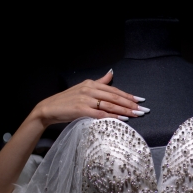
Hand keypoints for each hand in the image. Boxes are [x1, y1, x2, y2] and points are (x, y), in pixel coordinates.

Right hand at [31, 69, 148, 127]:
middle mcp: (90, 89)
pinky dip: (112, 116)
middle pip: (114, 97)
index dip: (128, 96)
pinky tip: (122, 119)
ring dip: (125, 110)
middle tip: (143, 109)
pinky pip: (100, 113)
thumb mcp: (84, 88)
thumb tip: (111, 74)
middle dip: (130, 104)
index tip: (140, 100)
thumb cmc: (67, 101)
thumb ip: (99, 82)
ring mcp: (86, 99)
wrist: (49, 108)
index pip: (114, 90)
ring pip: (110, 105)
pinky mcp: (81, 109)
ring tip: (136, 114)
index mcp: (91, 84)